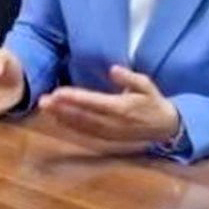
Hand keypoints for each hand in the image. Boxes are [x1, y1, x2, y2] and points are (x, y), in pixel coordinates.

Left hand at [37, 65, 180, 142]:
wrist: (165, 128)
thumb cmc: (153, 102)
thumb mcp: (147, 85)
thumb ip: (130, 78)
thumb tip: (114, 70)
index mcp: (123, 108)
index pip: (94, 102)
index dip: (75, 98)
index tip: (58, 92)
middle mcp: (113, 123)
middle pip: (83, 116)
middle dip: (61, 108)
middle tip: (43, 100)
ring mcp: (109, 133)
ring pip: (81, 126)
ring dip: (62, 118)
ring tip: (45, 108)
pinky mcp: (107, 139)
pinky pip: (85, 133)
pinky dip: (70, 127)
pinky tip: (57, 119)